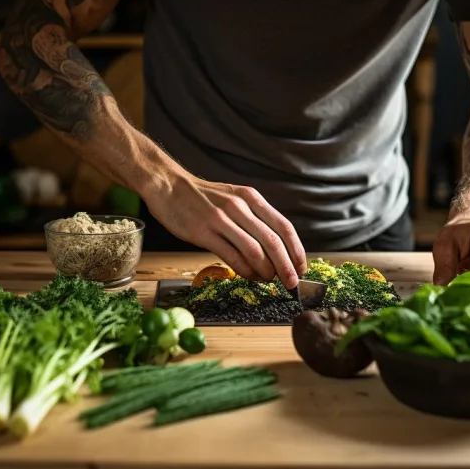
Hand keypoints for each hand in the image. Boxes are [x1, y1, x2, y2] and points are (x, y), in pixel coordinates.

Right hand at [143, 173, 307, 288]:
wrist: (168, 185)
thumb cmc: (202, 197)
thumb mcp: (233, 198)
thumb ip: (252, 218)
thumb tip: (273, 248)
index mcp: (251, 198)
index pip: (283, 226)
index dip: (296, 250)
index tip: (301, 267)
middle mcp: (239, 207)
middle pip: (272, 241)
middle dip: (286, 266)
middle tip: (291, 283)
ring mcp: (221, 219)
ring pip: (254, 250)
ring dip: (266, 271)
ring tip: (270, 280)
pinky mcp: (203, 232)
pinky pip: (231, 256)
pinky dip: (245, 271)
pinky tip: (249, 276)